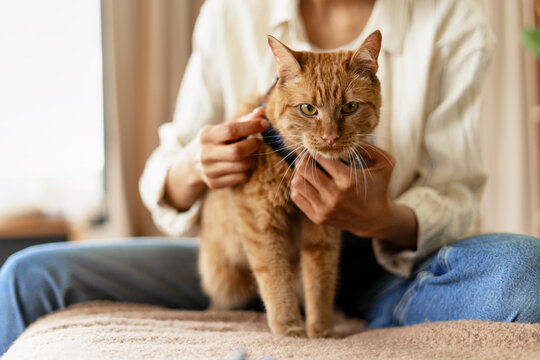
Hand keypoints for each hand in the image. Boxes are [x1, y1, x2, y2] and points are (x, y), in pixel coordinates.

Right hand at [197, 107, 267, 188]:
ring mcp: (209, 171)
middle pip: (237, 152)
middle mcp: (205, 154)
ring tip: (249, 153)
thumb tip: (261, 112)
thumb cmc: (216, 141)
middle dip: (253, 145)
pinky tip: (242, 164)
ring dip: (252, 158)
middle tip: (258, 141)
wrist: (192, 163)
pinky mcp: (214, 183)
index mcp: (207, 136)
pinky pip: (241, 177)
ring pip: (243, 166)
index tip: (264, 124)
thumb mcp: (224, 128)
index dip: (251, 126)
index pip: (231, 130)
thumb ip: (243, 120)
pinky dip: (247, 170)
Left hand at [290, 145, 416, 247]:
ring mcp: (324, 208)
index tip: (318, 148)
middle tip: (309, 157)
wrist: (376, 220)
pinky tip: (308, 182)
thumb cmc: (380, 187)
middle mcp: (334, 195)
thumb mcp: (385, 163)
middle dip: (304, 159)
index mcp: (348, 180)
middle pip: (304, 169)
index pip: (320, 157)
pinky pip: (296, 197)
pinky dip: (298, 186)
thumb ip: (370, 146)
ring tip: (307, 170)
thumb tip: (348, 136)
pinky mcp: (317, 218)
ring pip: (297, 183)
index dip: (316, 149)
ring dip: (299, 173)